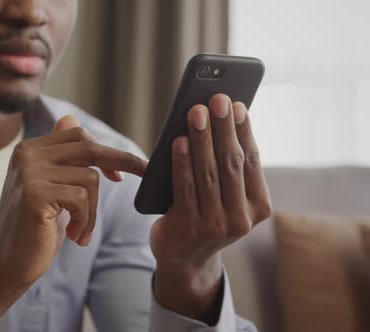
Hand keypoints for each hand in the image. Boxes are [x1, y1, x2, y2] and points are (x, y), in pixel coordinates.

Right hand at [0, 115, 146, 330]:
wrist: (8, 264)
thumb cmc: (34, 227)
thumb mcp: (49, 186)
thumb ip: (60, 156)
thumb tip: (71, 117)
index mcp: (28, 149)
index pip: (76, 135)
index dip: (104, 151)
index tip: (119, 174)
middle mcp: (26, 155)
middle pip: (87, 147)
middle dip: (121, 160)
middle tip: (145, 172)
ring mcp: (29, 173)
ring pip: (89, 178)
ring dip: (93, 211)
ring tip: (81, 231)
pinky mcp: (35, 195)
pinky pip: (82, 199)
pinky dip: (86, 221)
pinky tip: (76, 237)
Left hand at [150, 94, 271, 319]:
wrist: (184, 258)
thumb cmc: (205, 214)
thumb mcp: (226, 196)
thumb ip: (227, 168)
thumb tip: (217, 121)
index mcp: (259, 207)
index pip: (252, 161)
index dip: (244, 131)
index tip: (237, 104)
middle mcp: (242, 218)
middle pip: (231, 164)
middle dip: (223, 128)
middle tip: (217, 98)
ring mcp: (216, 226)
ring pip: (208, 173)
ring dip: (201, 139)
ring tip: (195, 112)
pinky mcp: (189, 228)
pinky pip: (185, 188)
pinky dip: (181, 163)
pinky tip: (178, 141)